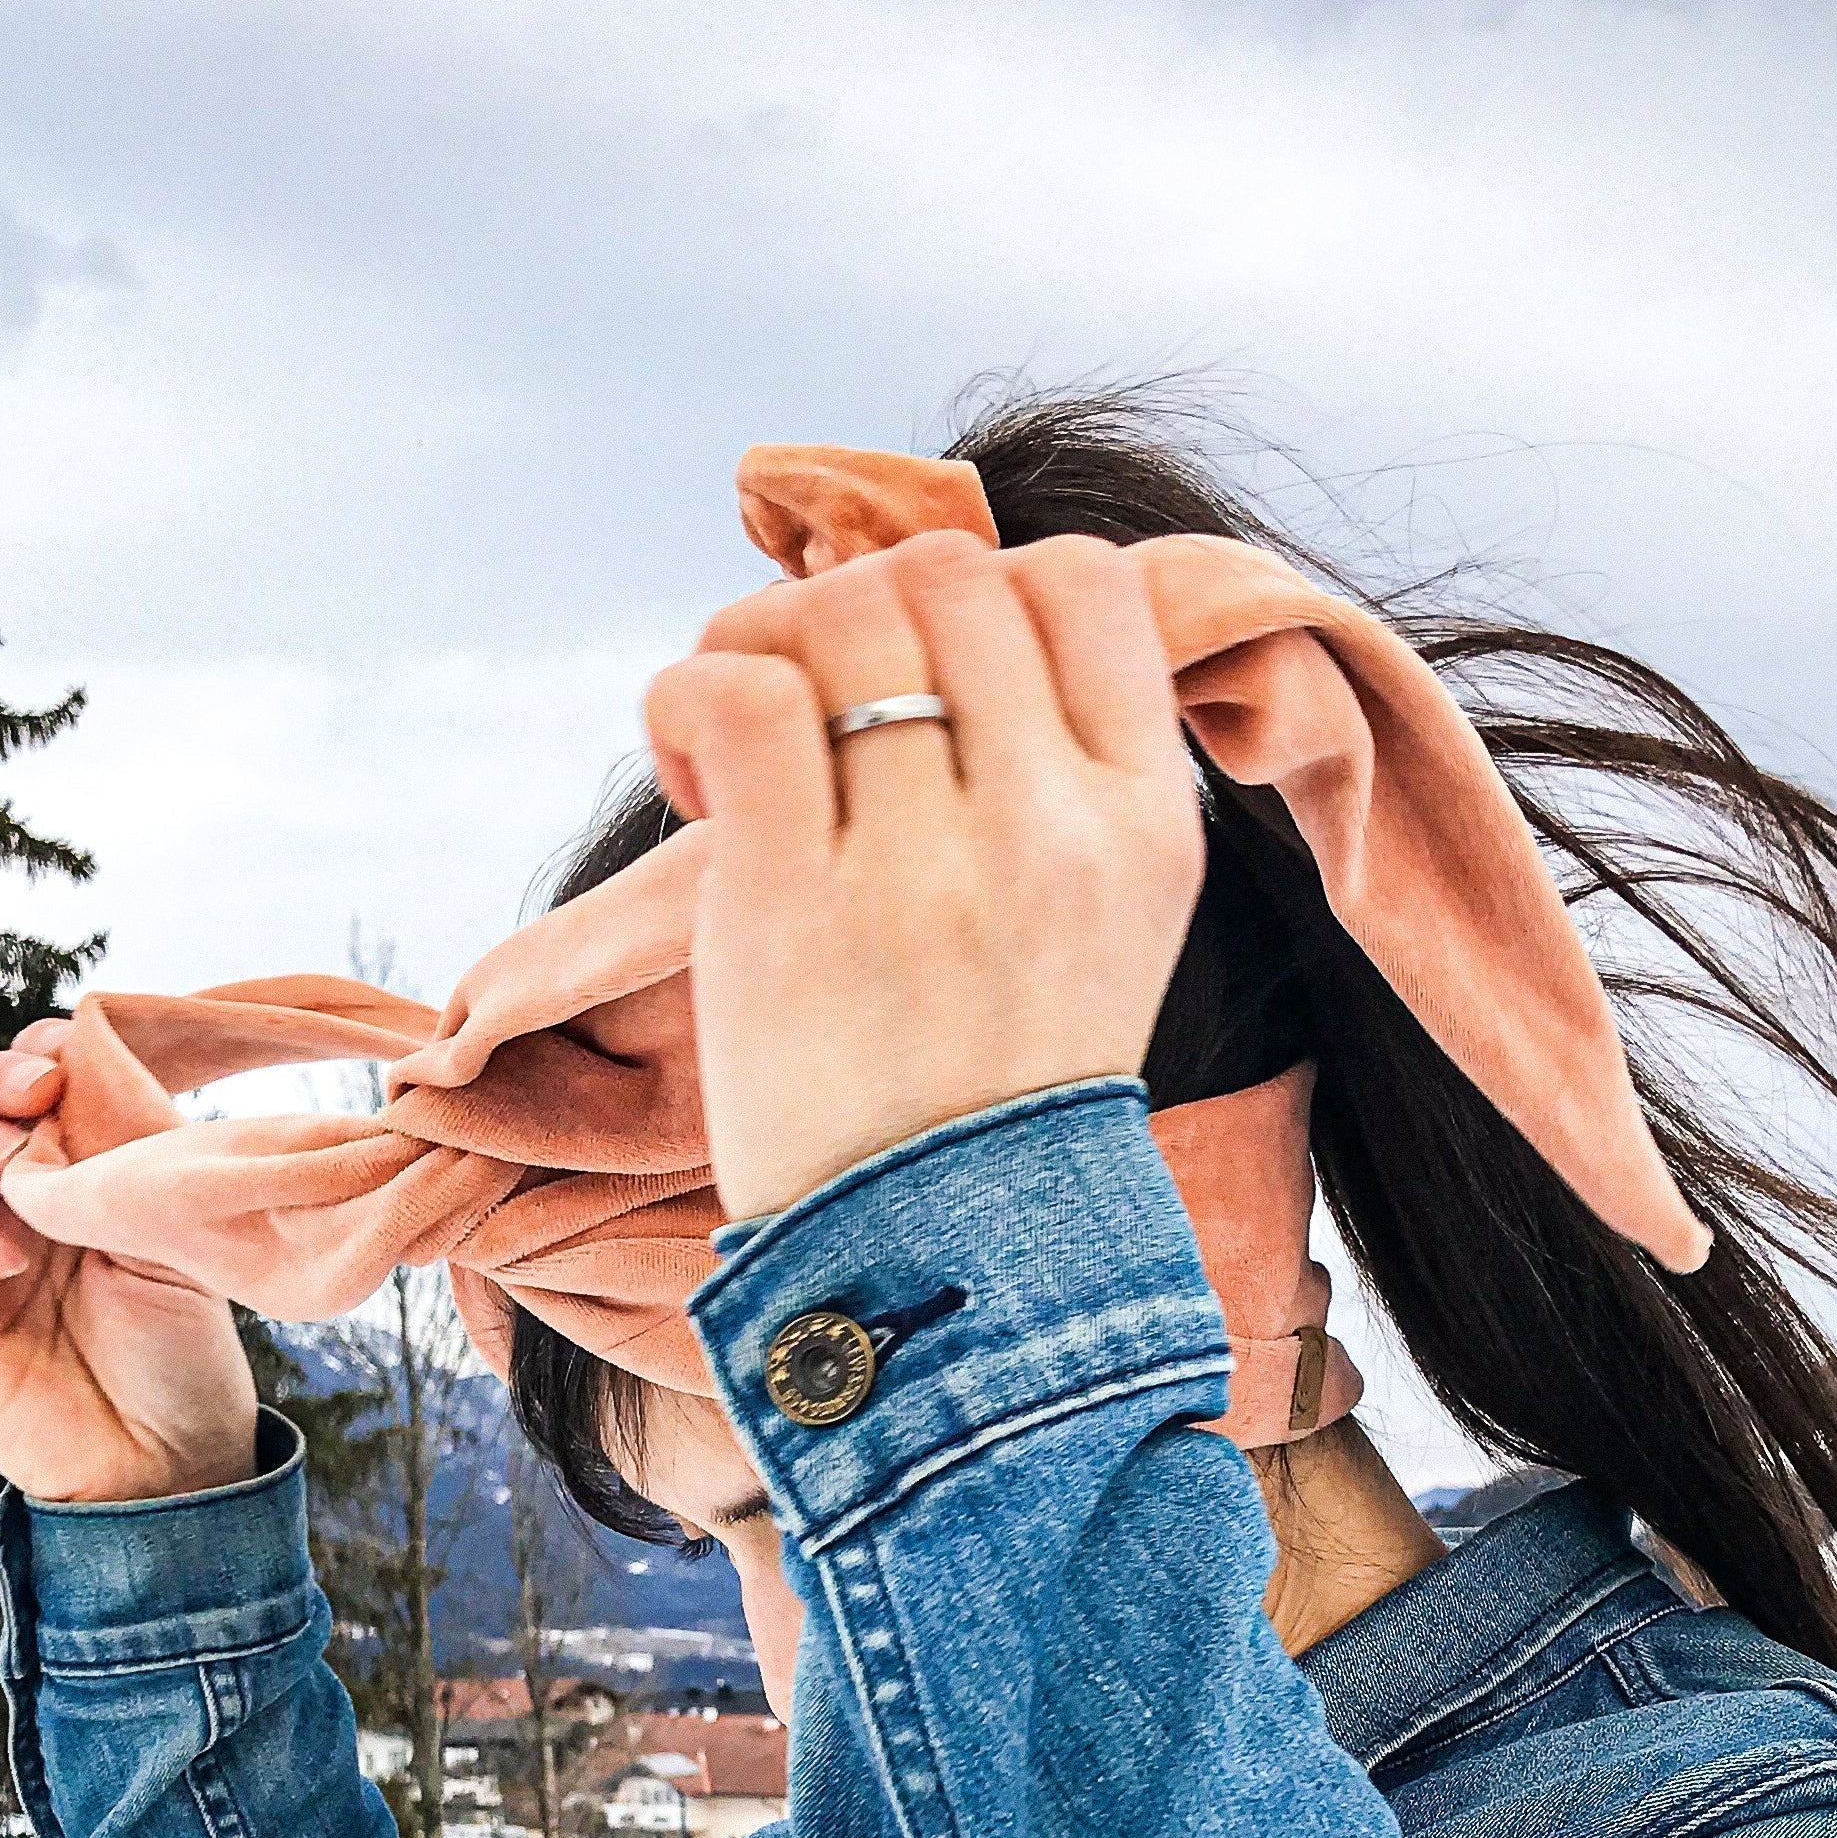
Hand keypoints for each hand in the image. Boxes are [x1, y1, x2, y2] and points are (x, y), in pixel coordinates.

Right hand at [0, 1026, 260, 1503]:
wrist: (171, 1463)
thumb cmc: (184, 1354)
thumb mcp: (173, 1240)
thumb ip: (127, 1168)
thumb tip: (92, 1082)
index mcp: (69, 1183)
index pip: (28, 1097)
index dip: (37, 1057)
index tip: (73, 1039)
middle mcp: (8, 1209)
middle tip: (42, 1081)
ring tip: (15, 1150)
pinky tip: (8, 1248)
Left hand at [646, 530, 1206, 1221]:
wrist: (935, 1262)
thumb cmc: (987, 1077)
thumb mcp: (1098, 911)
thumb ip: (1056, 761)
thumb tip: (937, 593)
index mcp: (1147, 820)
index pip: (1080, 579)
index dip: (979, 591)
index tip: (923, 683)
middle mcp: (1054, 826)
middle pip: (945, 575)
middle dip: (854, 617)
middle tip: (807, 720)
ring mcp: (929, 865)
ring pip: (840, 613)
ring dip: (759, 645)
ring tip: (740, 753)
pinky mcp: (794, 903)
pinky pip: (736, 690)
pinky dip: (688, 693)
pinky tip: (688, 770)